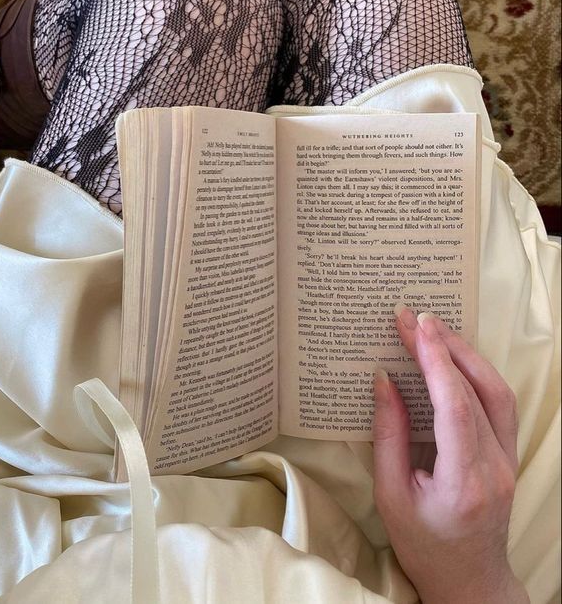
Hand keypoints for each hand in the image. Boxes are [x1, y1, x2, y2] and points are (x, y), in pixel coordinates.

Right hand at [372, 307, 528, 603]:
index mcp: (463, 483)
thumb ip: (388, 434)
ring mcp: (509, 460)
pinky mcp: (509, 455)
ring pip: (496, 392)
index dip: (434, 361)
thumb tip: (385, 379)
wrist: (469, 580)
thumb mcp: (390, 494)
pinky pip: (499, 403)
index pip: (454, 407)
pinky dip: (475, 373)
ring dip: (464, 354)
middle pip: (476, 391)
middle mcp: (494, 467)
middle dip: (443, 347)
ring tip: (433, 329)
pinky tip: (453, 357)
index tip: (414, 326)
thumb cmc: (423, 544)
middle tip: (413, 317)